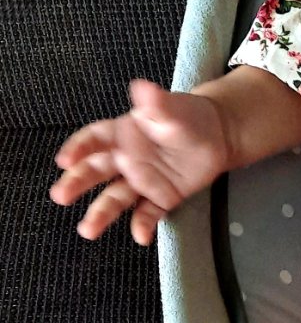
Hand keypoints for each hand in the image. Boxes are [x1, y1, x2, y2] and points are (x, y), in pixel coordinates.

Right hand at [50, 79, 230, 244]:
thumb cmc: (187, 117)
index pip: (94, 139)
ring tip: (88, 230)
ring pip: (116, 197)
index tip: (65, 160)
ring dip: (101, 213)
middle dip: (77, 183)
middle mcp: (125, 159)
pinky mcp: (160, 197)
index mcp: (123, 133)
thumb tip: (142, 86)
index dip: (79, 148)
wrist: (216, 135)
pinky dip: (144, 224)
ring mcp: (141, 180)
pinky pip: (149, 212)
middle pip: (96, 171)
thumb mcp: (172, 108)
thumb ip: (156, 103)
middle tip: (61, 196)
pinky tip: (141, 236)